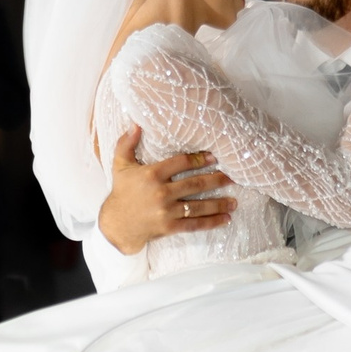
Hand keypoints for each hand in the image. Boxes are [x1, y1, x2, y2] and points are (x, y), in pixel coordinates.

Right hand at [97, 129, 236, 253]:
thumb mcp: (120, 165)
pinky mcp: (169, 227)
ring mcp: (166, 211)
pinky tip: (225, 219)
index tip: (215, 157)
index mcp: (152, 174)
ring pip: (198, 206)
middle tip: (233, 177)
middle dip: (217, 180)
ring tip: (234, 201)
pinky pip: (194, 224)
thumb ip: (126, 143)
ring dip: (219, 203)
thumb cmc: (121, 192)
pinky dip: (211, 222)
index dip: (199, 159)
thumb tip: (134, 124)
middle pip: (196, 184)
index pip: (181, 163)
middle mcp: (161, 192)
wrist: (116, 225)